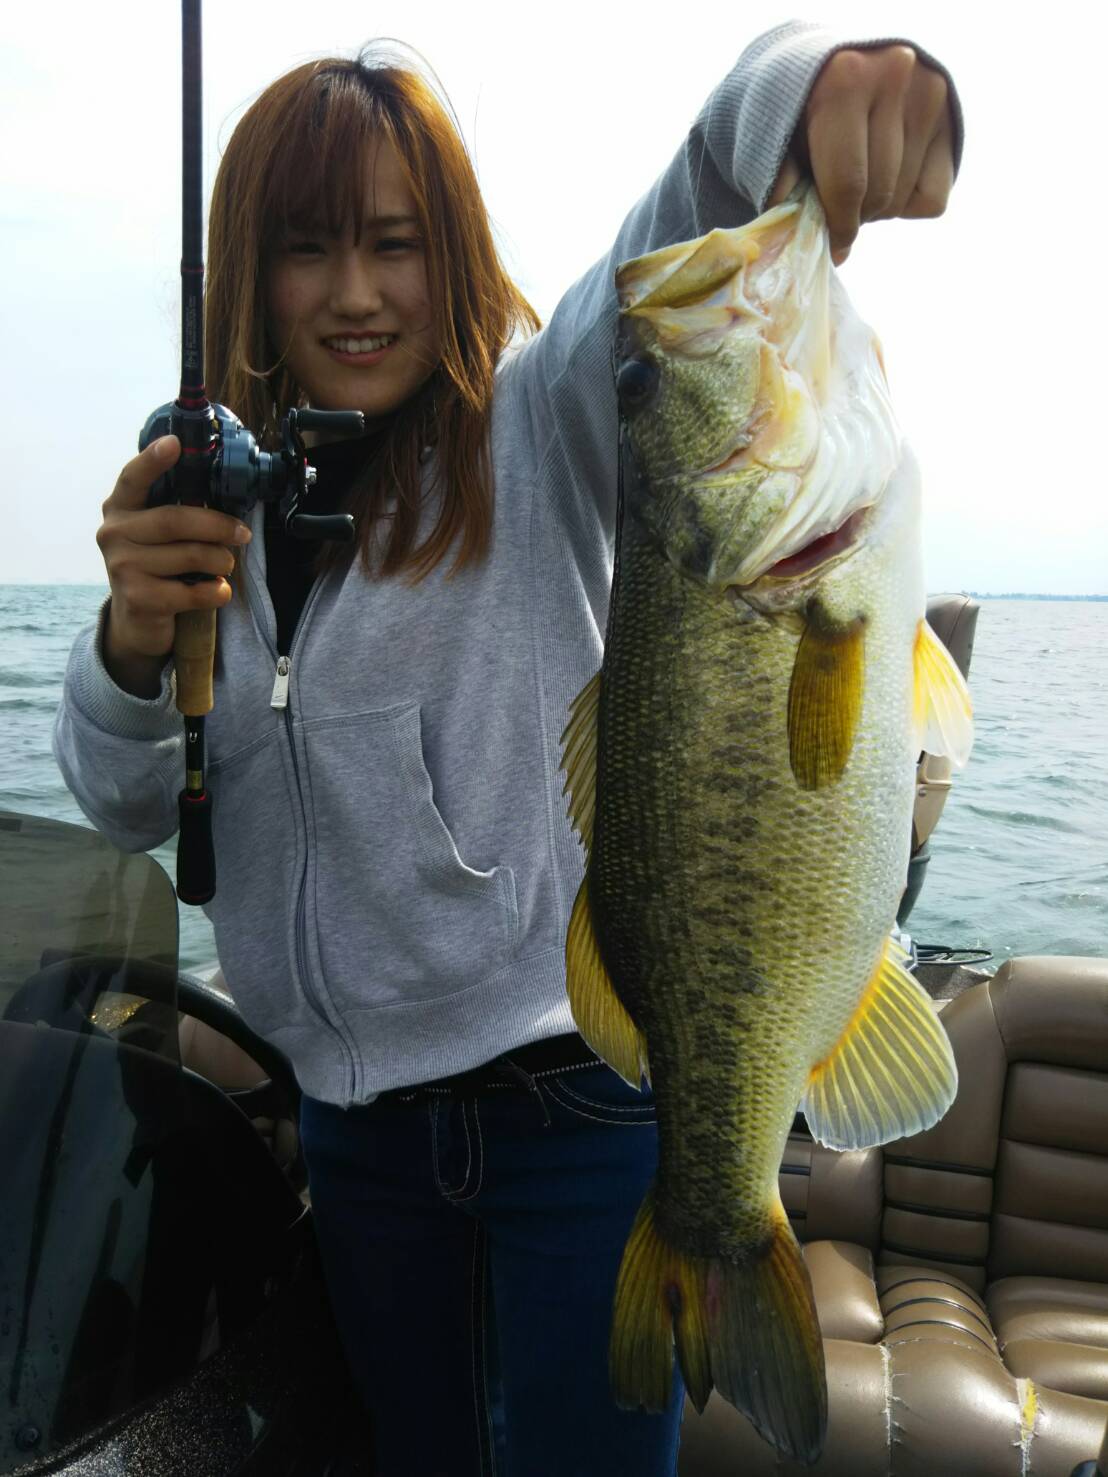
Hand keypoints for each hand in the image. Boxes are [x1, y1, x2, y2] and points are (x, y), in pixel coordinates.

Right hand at [97, 435, 250, 694]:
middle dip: (218, 525)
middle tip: (243, 534)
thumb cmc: (158, 566)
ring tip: (227, 564)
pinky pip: (192, 591)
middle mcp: (114, 533)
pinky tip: (220, 591)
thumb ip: (177, 510)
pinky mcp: (138, 598)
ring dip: (221, 560)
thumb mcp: (158, 534)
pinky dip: (216, 591)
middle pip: (175, 520)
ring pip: (190, 555)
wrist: (137, 620)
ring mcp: (122, 566)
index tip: (174, 444)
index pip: (132, 478)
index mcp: (120, 508)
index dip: (152, 460)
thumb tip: (226, 486)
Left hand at [768, 45, 954, 265]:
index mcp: (846, 81)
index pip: (847, 184)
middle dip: (854, 216)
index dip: (836, 226)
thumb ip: (784, 181)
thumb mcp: (781, 136)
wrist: (840, 66)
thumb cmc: (803, 110)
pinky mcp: (951, 117)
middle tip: (838, 205)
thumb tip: (796, 234)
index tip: (829, 241)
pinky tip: (889, 177)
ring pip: (901, 201)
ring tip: (860, 184)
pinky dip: (909, 204)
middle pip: (877, 195)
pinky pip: (931, 201)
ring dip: (877, 209)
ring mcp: (929, 94)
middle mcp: (895, 77)